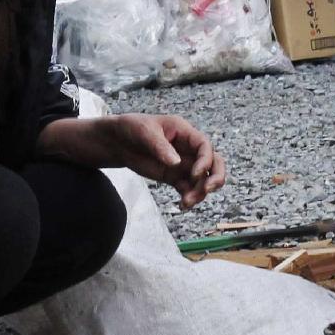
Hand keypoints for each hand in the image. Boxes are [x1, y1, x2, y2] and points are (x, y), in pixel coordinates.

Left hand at [97, 113, 226, 207]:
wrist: (118, 141)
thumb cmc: (132, 128)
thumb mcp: (144, 132)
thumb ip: (160, 147)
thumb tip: (176, 163)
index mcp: (185, 132)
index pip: (204, 146)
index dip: (205, 161)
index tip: (195, 174)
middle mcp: (189, 149)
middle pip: (214, 163)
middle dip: (216, 177)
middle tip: (207, 190)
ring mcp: (183, 164)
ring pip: (203, 180)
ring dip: (200, 192)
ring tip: (187, 202)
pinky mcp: (174, 177)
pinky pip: (188, 189)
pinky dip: (189, 198)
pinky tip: (182, 206)